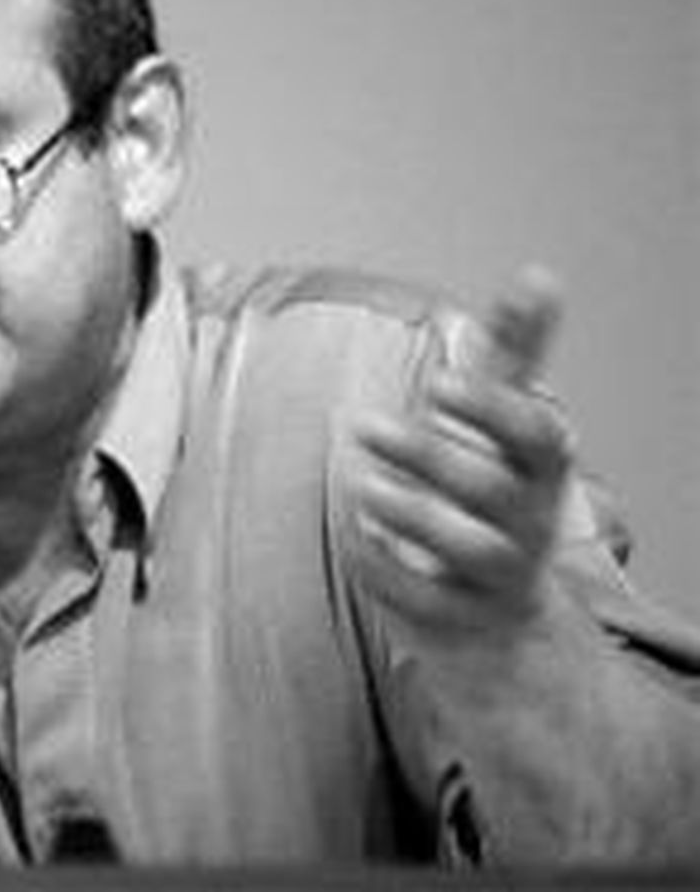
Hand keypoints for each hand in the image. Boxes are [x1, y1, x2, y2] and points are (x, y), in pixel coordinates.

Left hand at [353, 267, 574, 635]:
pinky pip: (423, 600)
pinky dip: (386, 570)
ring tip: (360, 486)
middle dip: (428, 456)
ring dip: (411, 514)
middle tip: (364, 425)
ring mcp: (494, 574)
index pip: (536, 438)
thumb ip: (516, 351)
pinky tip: (352, 539)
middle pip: (489, 489)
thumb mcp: (505, 422)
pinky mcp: (454, 616)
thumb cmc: (494, 489)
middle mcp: (527, 521)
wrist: (498, 611)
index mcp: (538, 468)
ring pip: (469, 548)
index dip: (492, 412)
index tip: (439, 383)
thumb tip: (539, 274)